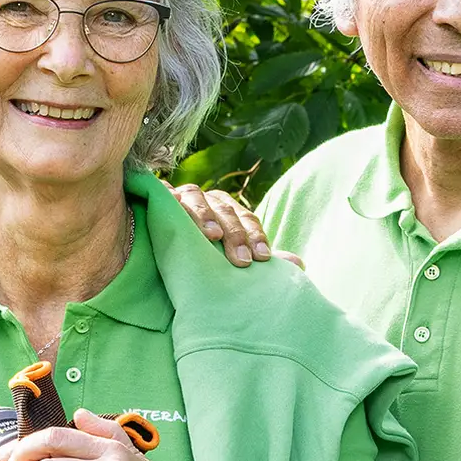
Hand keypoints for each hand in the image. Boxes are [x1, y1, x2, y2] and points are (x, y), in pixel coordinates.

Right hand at [170, 182, 298, 268]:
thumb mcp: (232, 256)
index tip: (262, 259)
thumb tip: (300, 265)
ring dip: (205, 216)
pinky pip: (164, 195)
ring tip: (212, 236)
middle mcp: (209, 201)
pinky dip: (169, 199)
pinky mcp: (160, 199)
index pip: (247, 219)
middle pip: (226, 211)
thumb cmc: (205, 253)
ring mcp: (184, 197)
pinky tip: (173, 207)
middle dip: (235, 234)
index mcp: (230, 211)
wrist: (165, 250)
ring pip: (197, 199)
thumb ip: (259, 257)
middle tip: (241, 260)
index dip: (256, 237)